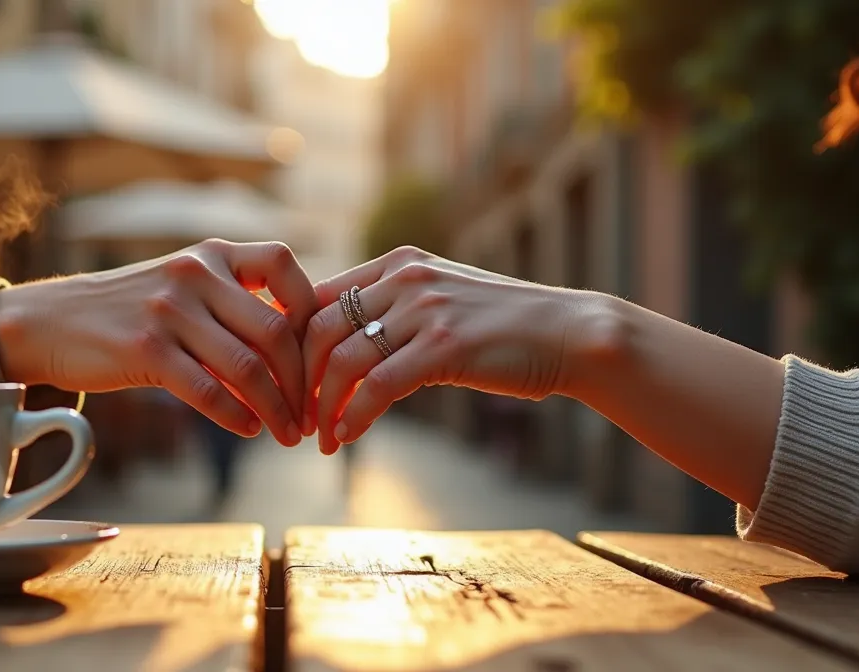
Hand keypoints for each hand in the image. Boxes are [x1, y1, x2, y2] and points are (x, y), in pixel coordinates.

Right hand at [0, 239, 314, 446]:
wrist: (48, 322)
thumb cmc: (126, 311)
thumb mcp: (180, 287)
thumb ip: (231, 302)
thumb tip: (296, 345)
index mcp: (210, 254)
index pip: (283, 264)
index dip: (311, 310)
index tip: (317, 353)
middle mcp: (193, 274)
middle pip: (275, 329)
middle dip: (302, 380)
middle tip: (309, 414)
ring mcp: (169, 311)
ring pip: (247, 366)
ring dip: (277, 408)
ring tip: (286, 433)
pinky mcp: (145, 349)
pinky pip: (208, 390)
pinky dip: (237, 416)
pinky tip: (248, 428)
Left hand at [302, 246, 603, 454]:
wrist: (571, 333)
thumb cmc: (505, 327)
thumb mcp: (442, 300)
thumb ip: (395, 310)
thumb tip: (342, 345)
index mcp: (398, 264)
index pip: (319, 298)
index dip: (293, 343)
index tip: (287, 381)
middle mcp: (406, 279)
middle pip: (318, 329)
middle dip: (298, 379)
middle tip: (296, 416)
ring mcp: (426, 311)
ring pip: (342, 361)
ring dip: (322, 406)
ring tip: (320, 436)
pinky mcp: (445, 346)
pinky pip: (378, 386)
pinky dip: (353, 416)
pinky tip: (346, 437)